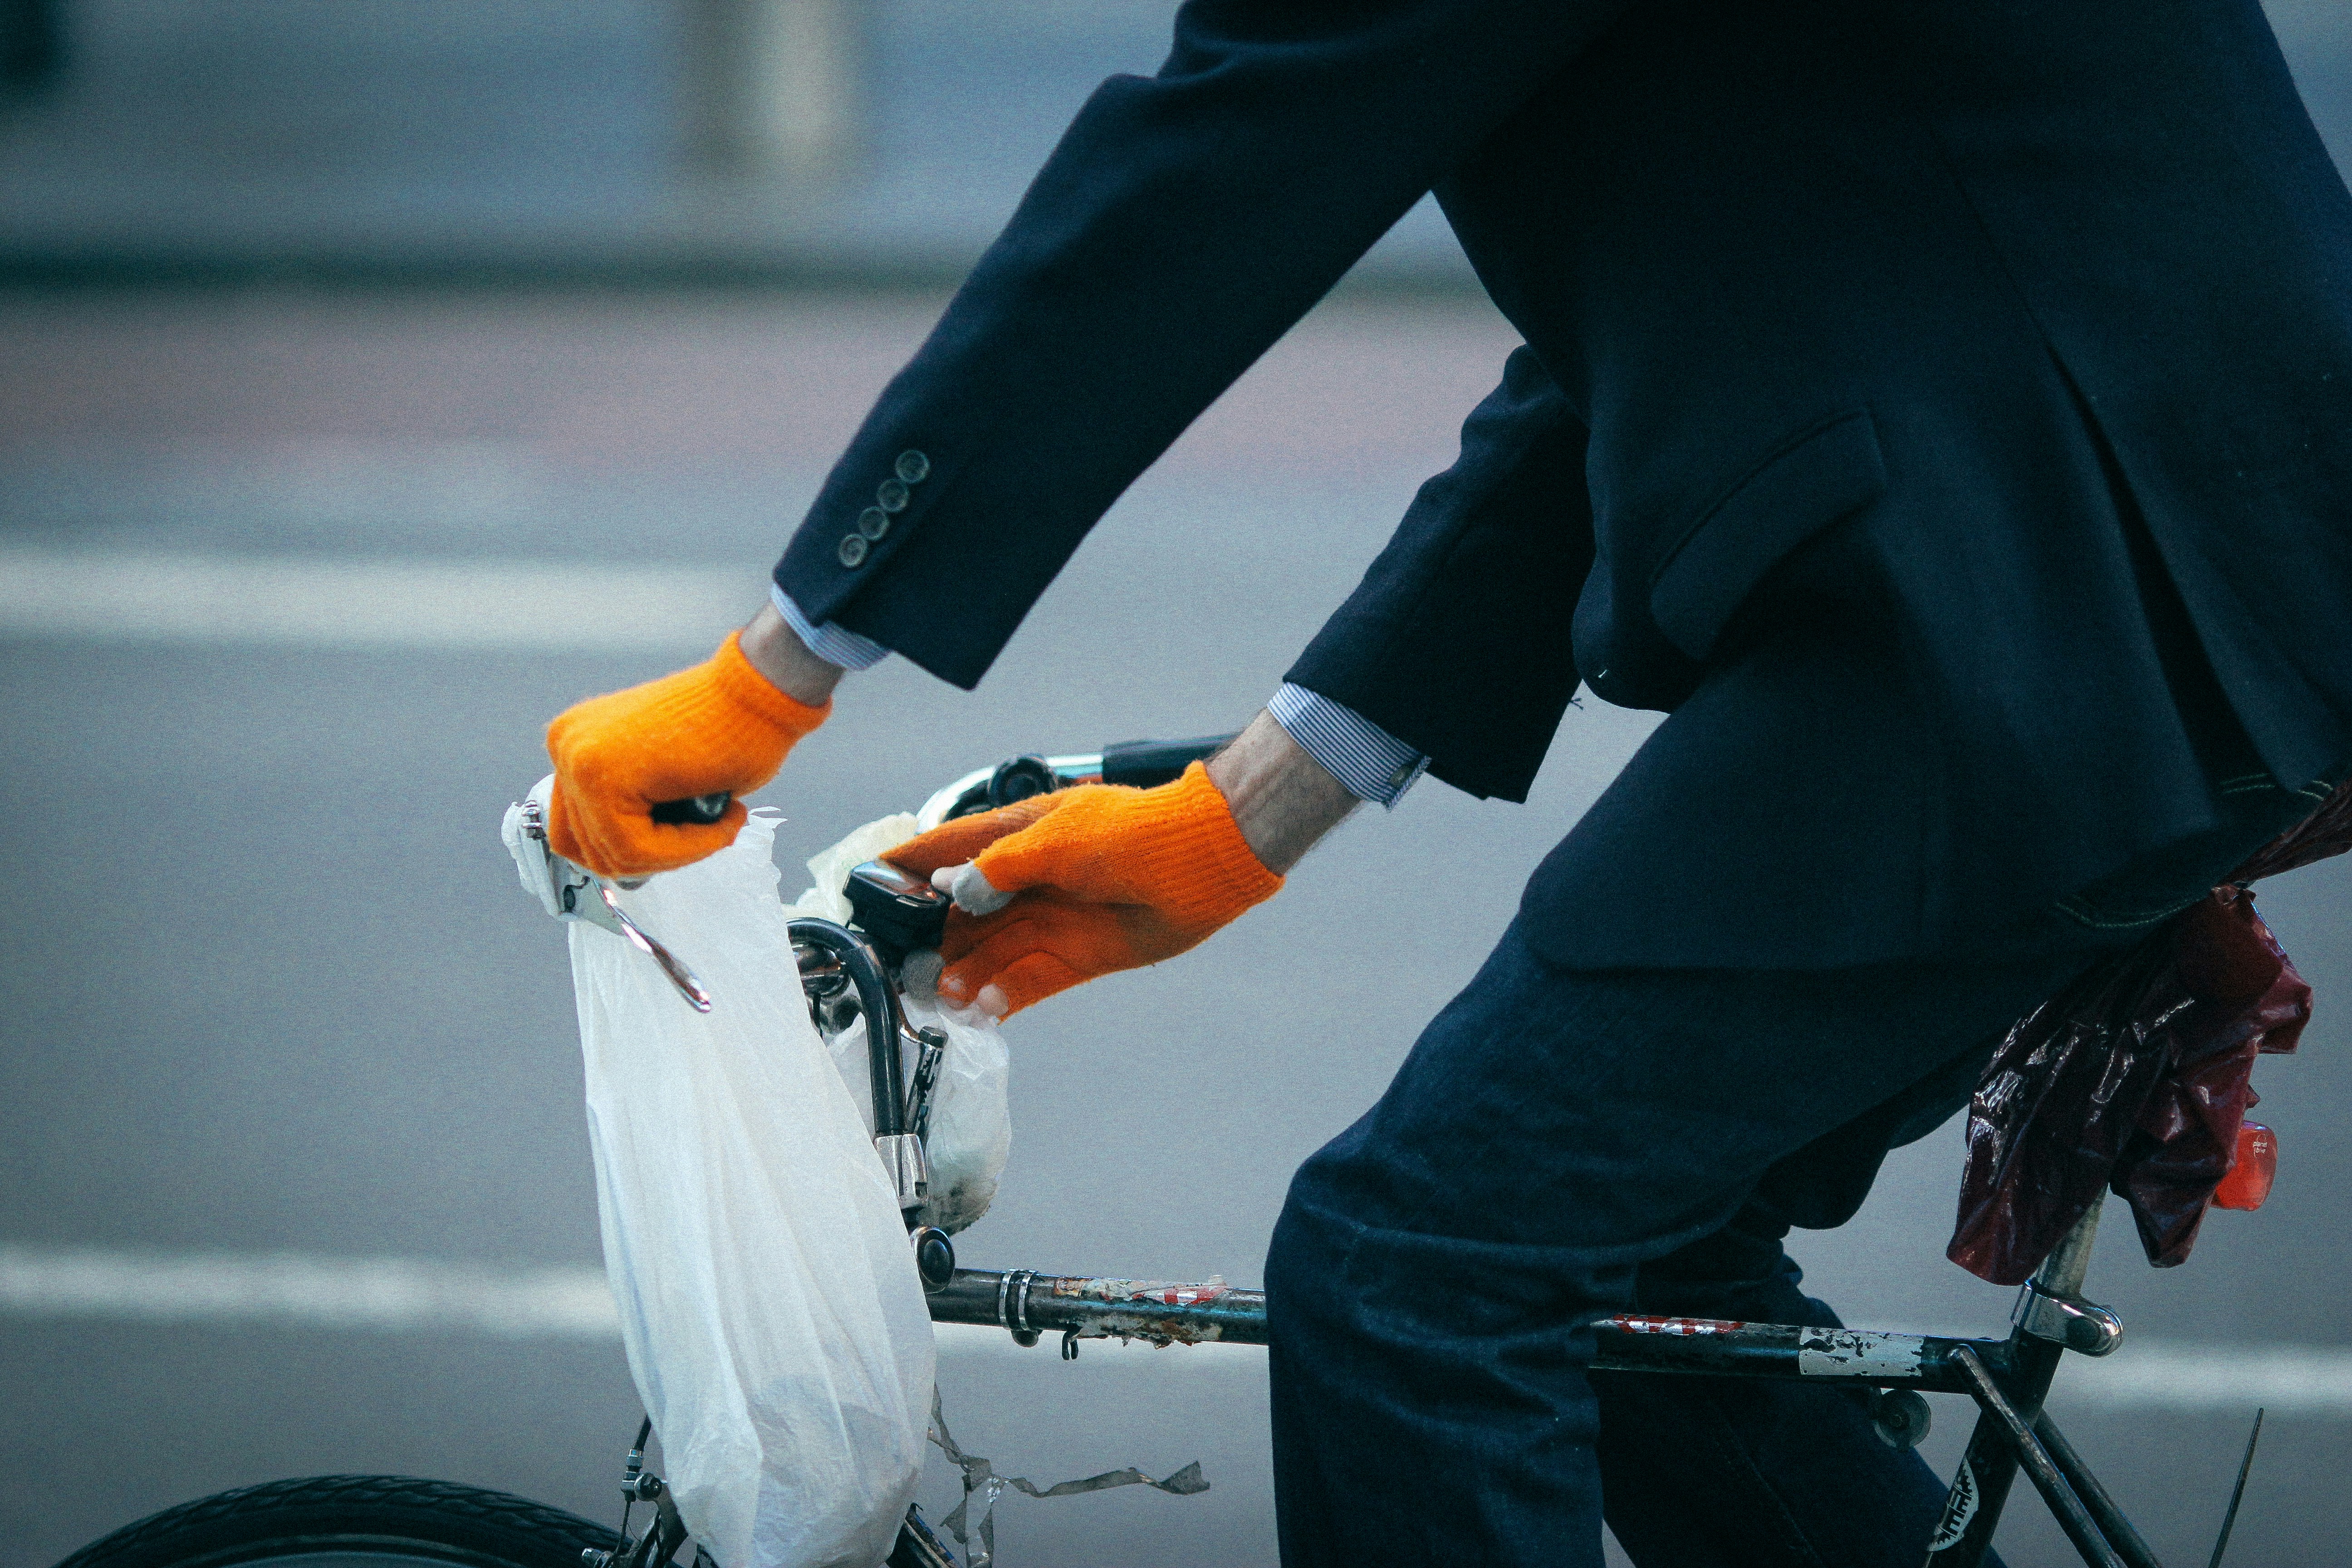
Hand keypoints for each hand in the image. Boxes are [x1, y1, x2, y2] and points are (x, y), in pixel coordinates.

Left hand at [545, 624, 829, 876]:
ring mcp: (577, 759)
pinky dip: (687, 849)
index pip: (581, 833)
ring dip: (678, 854)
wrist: (762, 691)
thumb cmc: (734, 729)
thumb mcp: (665, 780)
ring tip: (721, 824)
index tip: (693, 833)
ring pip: (613, 856)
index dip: (643, 850)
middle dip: (657, 856)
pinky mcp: (602, 776)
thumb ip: (634, 810)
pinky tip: (723, 820)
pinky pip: (634, 849)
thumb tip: (627, 863)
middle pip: (588, 849)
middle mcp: (567, 747)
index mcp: (577, 743)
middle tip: (708, 833)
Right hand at [886, 762, 1285, 1016]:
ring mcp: (1051, 919)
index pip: (949, 848)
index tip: (866, 885)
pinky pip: (1028, 980)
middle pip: (963, 911)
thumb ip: (997, 867)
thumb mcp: (1054, 842)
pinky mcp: (1076, 955)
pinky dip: (1002, 994)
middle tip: (896, 964)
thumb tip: (948, 887)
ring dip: (961, 972)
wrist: (1203, 864)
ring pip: (990, 950)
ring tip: (936, 995)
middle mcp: (1029, 879)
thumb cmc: (1132, 835)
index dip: (909, 867)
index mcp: (1020, 834)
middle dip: (928, 936)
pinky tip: (978, 1008)